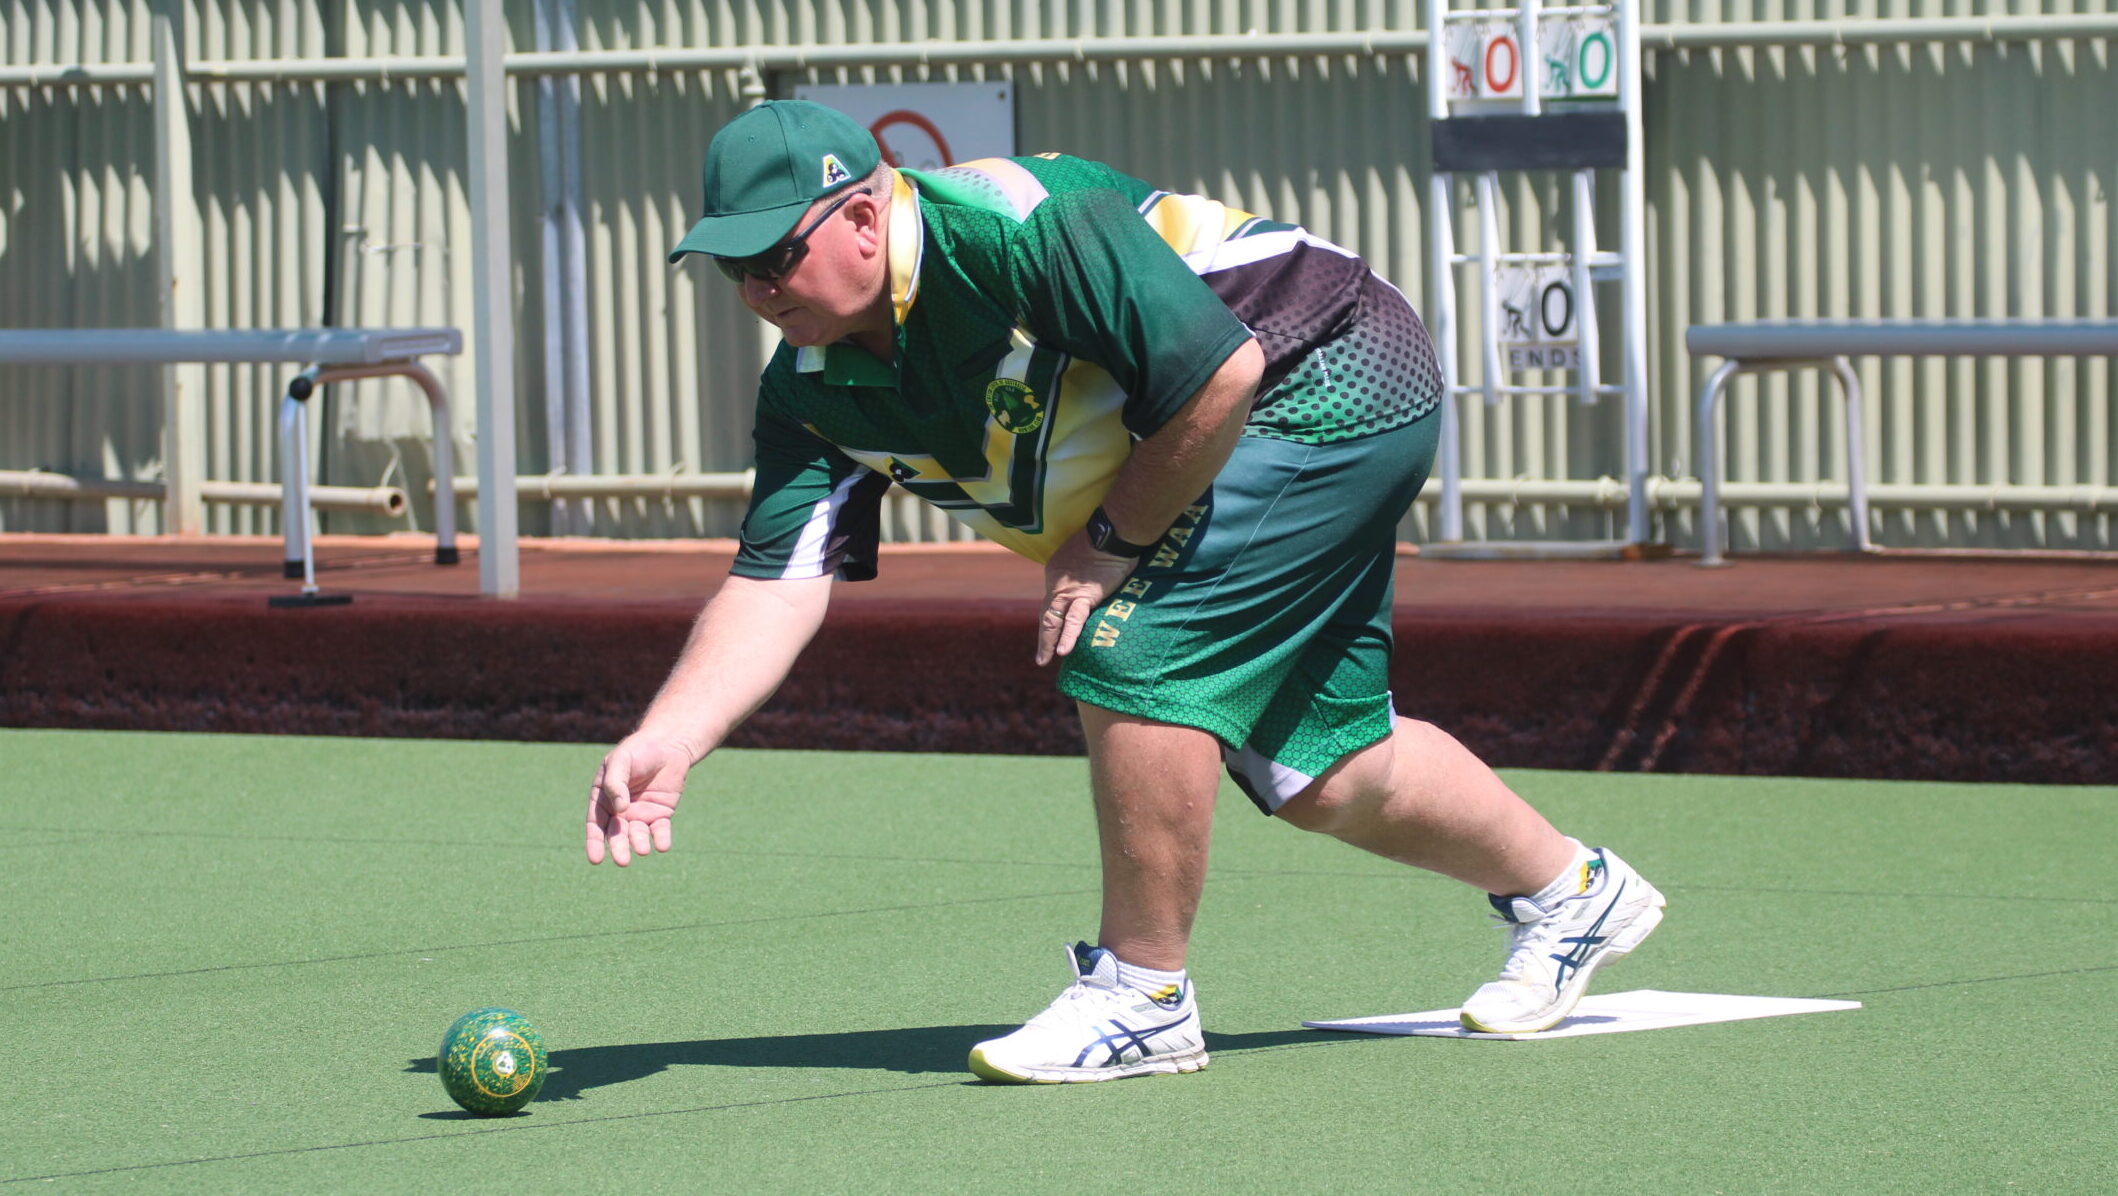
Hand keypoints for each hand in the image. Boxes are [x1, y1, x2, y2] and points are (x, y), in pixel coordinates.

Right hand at [585, 734, 692, 865]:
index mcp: (603, 799)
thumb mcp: (621, 761)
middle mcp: (619, 811)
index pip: (596, 824)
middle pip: (616, 834)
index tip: (595, 859)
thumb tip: (619, 810)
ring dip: (639, 844)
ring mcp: (640, 814)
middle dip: (619, 848)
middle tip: (622, 861)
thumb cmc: (638, 750)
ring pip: (638, 835)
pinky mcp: (660, 814)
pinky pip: (660, 830)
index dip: (594, 842)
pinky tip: (662, 845)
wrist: (667, 745)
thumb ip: (615, 783)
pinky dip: (661, 839)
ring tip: (643, 849)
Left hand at [1037, 529, 1140, 665]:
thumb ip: (1082, 569)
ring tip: (1044, 660)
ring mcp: (1068, 590)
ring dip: (1047, 642)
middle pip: (1047, 612)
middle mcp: (1056, 582)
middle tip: (1041, 655)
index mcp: (1057, 571)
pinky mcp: (1084, 596)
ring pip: (1053, 620)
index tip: (1056, 627)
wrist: (1112, 533)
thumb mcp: (1085, 552)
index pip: (1053, 599)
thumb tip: (1092, 576)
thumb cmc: (1106, 539)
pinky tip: (1062, 652)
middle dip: (1044, 634)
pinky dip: (1067, 637)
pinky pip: (1074, 621)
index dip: (1054, 615)